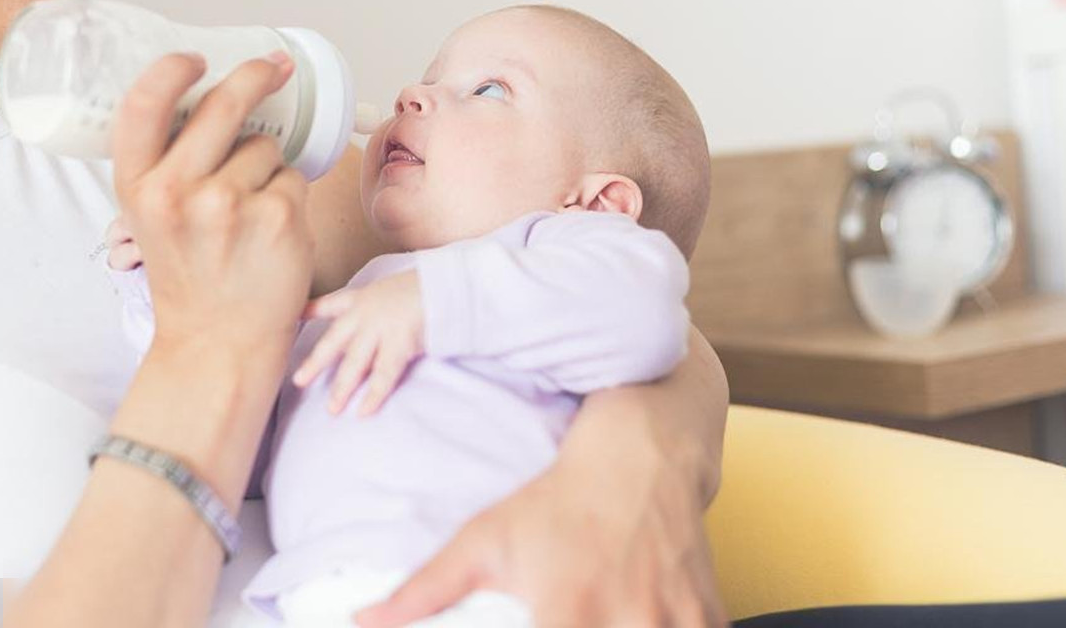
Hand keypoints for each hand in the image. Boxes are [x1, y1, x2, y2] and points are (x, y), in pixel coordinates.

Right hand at [111, 50, 314, 361]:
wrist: (218, 344)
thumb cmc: (190, 275)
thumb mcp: (149, 218)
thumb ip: (164, 164)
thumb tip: (200, 97)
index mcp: (137, 187)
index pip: (144, 104)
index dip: (171, 69)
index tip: (195, 57)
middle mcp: (177, 192)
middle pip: (223, 104)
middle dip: (256, 76)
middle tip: (274, 67)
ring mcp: (230, 204)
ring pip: (265, 146)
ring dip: (266, 167)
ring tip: (249, 214)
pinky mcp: (279, 217)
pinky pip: (294, 177)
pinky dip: (289, 196)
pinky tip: (271, 232)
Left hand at [292, 270, 423, 415]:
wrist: (444, 284)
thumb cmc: (421, 287)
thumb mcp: (389, 289)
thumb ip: (374, 305)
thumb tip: (368, 323)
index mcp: (361, 298)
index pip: (329, 305)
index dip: (308, 312)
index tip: (293, 322)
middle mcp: (365, 314)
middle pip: (333, 342)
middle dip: (315, 363)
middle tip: (298, 381)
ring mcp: (380, 329)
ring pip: (355, 364)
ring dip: (342, 388)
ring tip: (332, 409)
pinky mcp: (398, 343)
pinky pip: (383, 375)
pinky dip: (374, 395)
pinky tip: (364, 411)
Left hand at [354, 447, 726, 627]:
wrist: (640, 454)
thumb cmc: (553, 500)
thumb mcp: (483, 540)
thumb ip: (422, 591)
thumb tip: (359, 619)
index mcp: (566, 610)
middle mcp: (625, 618)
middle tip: (571, 626)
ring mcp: (672, 618)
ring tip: (606, 621)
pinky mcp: (706, 613)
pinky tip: (646, 623)